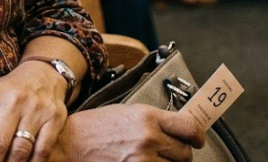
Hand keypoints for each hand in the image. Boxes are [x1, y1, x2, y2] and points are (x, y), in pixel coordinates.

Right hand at [56, 104, 205, 161]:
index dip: (197, 136)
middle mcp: (149, 139)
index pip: (190, 128)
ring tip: (153, 159)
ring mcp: (143, 161)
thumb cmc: (92, 127)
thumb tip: (174, 127)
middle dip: (179, 153)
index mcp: (147, 117)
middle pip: (185, 153)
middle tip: (168, 150)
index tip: (196, 139)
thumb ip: (152, 120)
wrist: (69, 143)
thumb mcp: (125, 111)